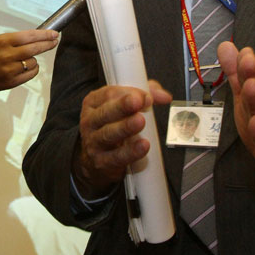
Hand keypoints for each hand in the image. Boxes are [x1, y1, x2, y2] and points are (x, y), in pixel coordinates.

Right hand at [0, 29, 58, 92]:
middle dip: (47, 44)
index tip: (53, 34)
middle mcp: (7, 55)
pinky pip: (30, 74)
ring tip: (24, 59)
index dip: (44, 34)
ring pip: (33, 62)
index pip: (29, 36)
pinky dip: (32, 69)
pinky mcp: (11, 82)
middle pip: (35, 48)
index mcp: (2, 41)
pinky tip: (27, 67)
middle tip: (54, 41)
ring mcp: (10, 70)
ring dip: (33, 59)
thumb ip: (11, 40)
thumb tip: (31, 38)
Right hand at [73, 80, 171, 197]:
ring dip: (125, 127)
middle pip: (105, 112)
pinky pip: (116, 157)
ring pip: (108, 134)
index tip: (146, 96)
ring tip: (140, 121)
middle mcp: (90, 121)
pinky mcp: (101, 161)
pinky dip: (130, 152)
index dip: (127, 93)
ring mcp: (93, 142)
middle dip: (122, 106)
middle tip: (137, 101)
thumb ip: (144, 96)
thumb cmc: (113, 125)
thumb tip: (164, 96)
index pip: (108, 94)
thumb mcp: (124, 106)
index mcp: (93, 103)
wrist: (98, 158)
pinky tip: (143, 146)